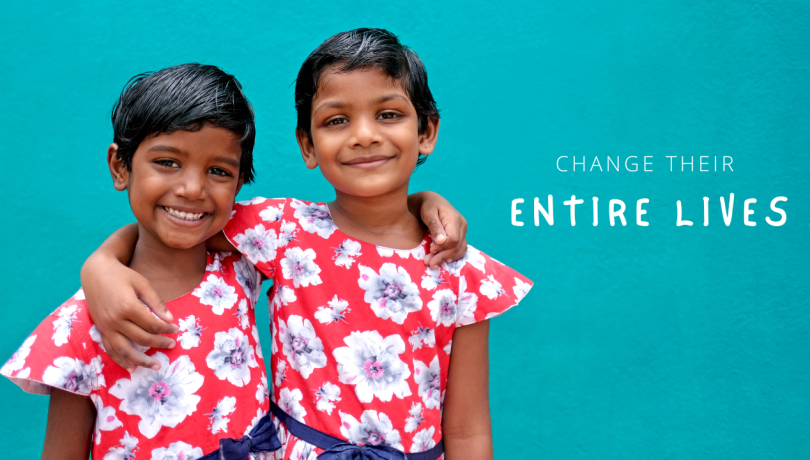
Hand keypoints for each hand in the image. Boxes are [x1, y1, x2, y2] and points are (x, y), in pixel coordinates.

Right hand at [81, 253, 177, 370]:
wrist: (95, 272)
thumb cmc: (122, 275)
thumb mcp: (142, 283)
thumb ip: (156, 302)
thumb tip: (170, 319)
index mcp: (128, 307)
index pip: (152, 324)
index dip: (166, 329)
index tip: (176, 329)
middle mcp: (115, 320)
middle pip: (141, 339)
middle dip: (159, 344)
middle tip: (172, 345)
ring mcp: (106, 327)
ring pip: (125, 350)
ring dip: (141, 361)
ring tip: (155, 366)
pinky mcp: (100, 330)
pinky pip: (110, 349)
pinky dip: (120, 360)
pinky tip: (131, 368)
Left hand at [415, 192, 467, 268]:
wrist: (431, 201)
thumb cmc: (427, 206)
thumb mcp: (428, 213)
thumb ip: (434, 226)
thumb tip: (441, 241)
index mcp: (455, 219)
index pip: (453, 240)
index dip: (442, 248)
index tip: (430, 250)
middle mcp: (462, 226)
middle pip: (457, 246)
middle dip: (442, 256)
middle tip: (428, 263)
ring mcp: (463, 231)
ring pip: (460, 250)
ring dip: (447, 258)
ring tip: (433, 264)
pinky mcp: (460, 236)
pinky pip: (460, 249)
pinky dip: (452, 256)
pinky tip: (442, 260)